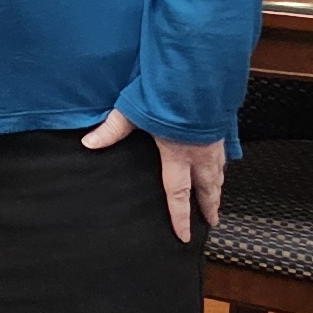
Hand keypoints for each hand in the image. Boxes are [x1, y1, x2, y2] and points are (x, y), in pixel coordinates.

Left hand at [82, 109, 226, 238]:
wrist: (199, 77)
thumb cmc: (169, 95)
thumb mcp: (134, 112)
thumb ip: (112, 129)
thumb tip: (89, 142)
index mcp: (178, 156)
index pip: (178, 195)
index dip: (180, 217)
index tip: (184, 235)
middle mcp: (200, 153)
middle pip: (206, 188)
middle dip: (209, 206)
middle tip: (212, 221)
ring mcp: (213, 141)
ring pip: (219, 172)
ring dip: (218, 188)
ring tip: (218, 198)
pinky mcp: (220, 127)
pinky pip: (223, 154)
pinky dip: (222, 165)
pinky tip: (221, 164)